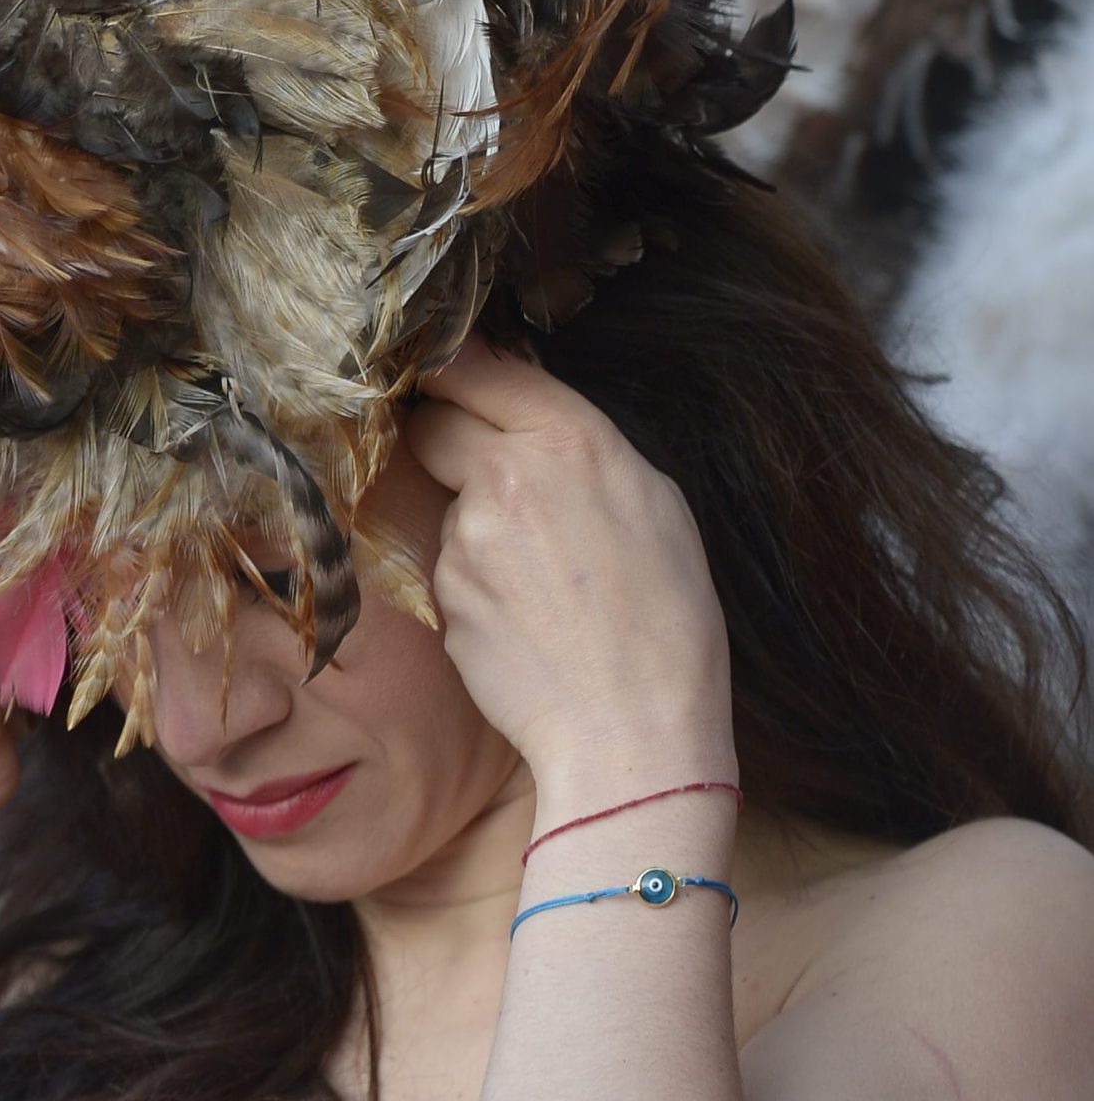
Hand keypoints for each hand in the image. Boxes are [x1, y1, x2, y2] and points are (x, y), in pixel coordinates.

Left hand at [403, 340, 735, 801]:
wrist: (635, 736)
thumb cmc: (669, 621)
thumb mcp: (654, 501)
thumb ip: (579, 442)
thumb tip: (521, 409)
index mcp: (567, 438)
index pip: (471, 364)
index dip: (454, 370)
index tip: (447, 374)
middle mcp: (503, 474)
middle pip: (431, 425)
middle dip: (450, 440)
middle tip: (495, 480)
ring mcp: (464, 537)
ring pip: (445, 502)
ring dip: (474, 523)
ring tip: (541, 580)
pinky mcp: (442, 594)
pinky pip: (449, 567)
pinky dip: (474, 582)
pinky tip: (524, 619)